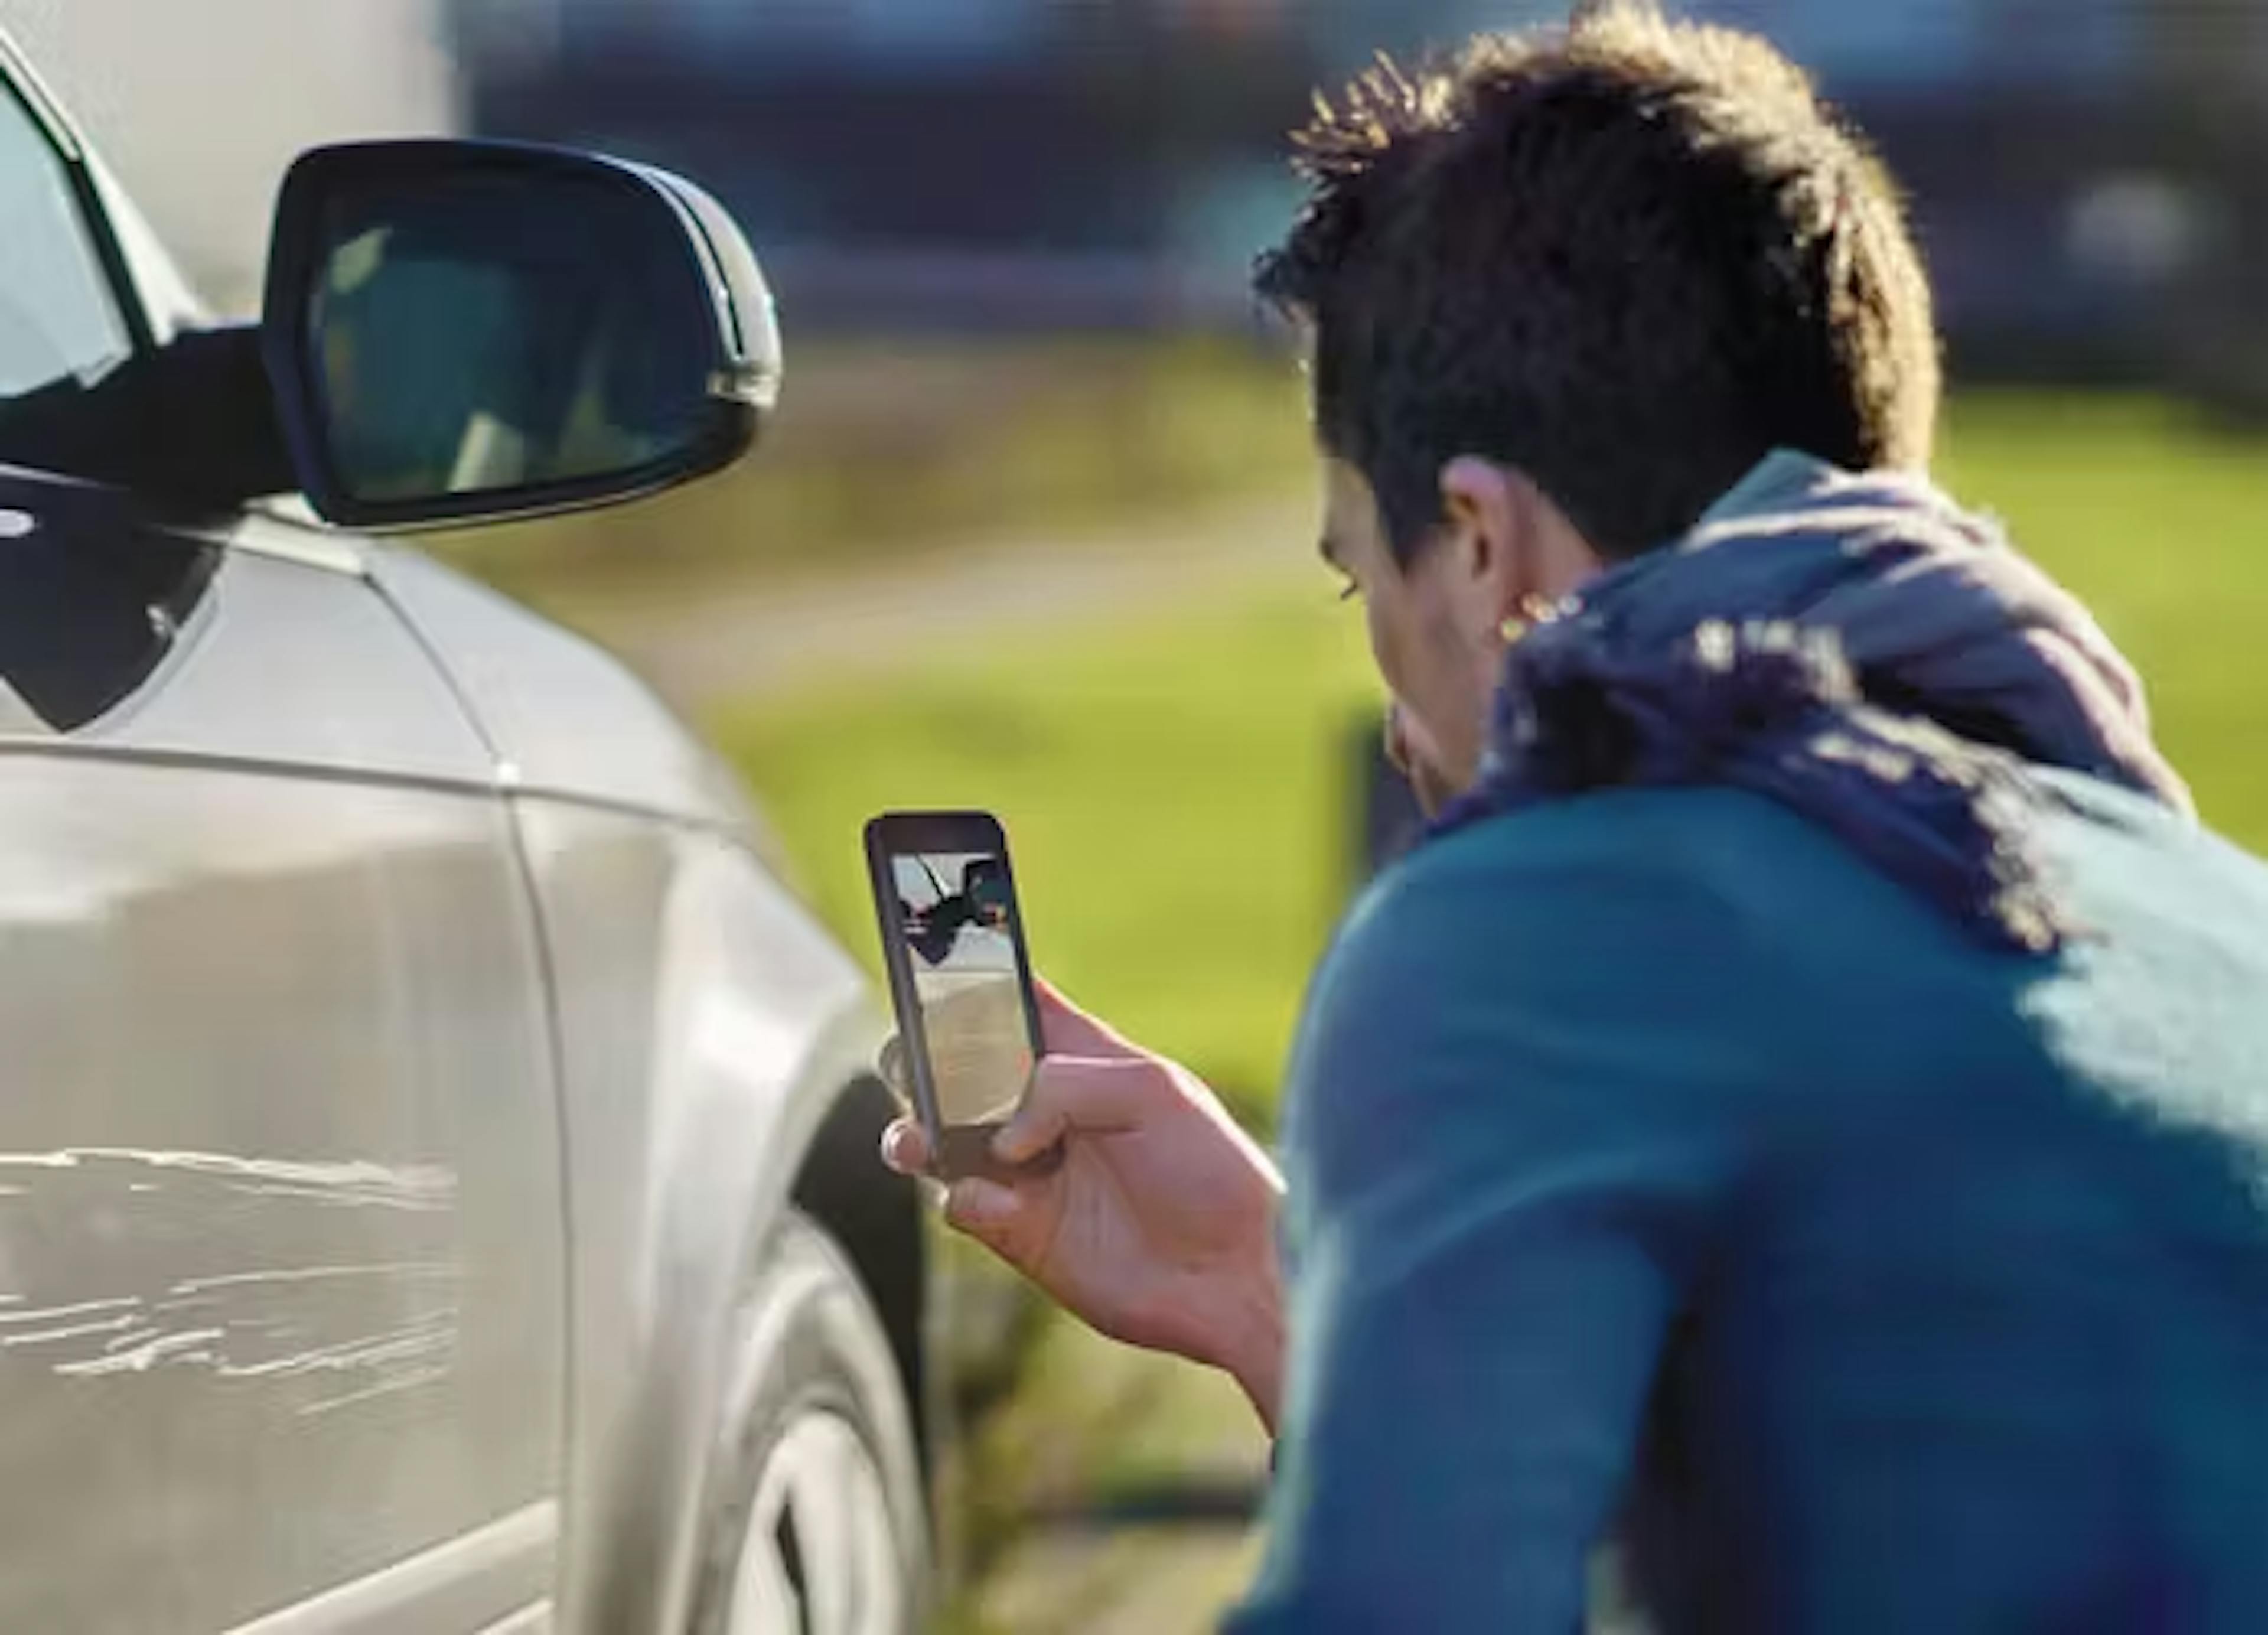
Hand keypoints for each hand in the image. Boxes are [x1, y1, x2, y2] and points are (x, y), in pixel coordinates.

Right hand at [881, 981, 1286, 1430]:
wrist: (1233, 1276)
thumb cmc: (1213, 1171)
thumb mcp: (1156, 1092)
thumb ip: (1068, 1085)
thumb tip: (1003, 1132)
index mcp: (1083, 1060)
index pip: (1014, 1007)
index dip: (971, 986)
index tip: (929, 970)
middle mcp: (1045, 1112)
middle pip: (958, 1073)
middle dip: (922, 1064)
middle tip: (911, 1066)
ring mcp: (1027, 1172)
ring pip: (941, 1141)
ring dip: (916, 1134)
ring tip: (917, 1141)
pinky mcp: (1019, 1232)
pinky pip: (963, 1205)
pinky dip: (965, 1199)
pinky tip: (997, 1202)